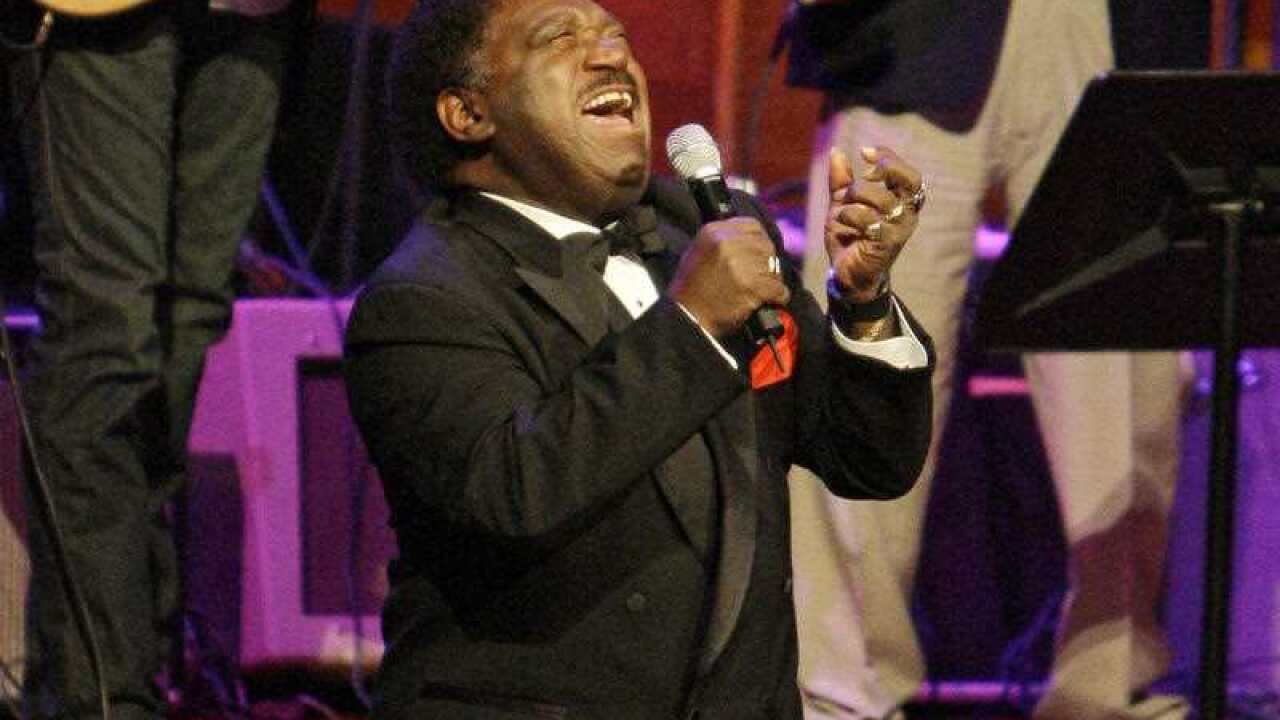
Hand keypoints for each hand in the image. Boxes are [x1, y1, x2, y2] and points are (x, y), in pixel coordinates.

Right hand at [669, 217, 790, 337]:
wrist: (687, 318)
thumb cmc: (691, 290)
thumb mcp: (699, 252)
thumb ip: (723, 242)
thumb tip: (750, 242)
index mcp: (714, 231)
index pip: (753, 226)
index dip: (759, 242)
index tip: (759, 254)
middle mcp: (728, 243)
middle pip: (766, 246)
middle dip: (767, 262)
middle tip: (761, 277)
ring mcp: (741, 264)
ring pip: (774, 267)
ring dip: (771, 281)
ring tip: (759, 292)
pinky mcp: (753, 285)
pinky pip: (778, 288)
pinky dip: (778, 297)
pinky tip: (768, 301)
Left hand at [824, 146, 922, 301]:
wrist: (845, 272)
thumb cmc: (850, 236)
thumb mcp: (842, 203)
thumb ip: (841, 179)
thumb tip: (836, 151)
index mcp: (901, 201)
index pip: (907, 172)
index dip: (888, 156)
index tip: (864, 152)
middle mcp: (907, 213)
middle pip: (910, 180)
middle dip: (886, 168)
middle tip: (864, 174)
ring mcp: (899, 229)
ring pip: (883, 199)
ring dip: (857, 196)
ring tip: (844, 207)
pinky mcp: (887, 244)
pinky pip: (870, 220)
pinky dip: (850, 215)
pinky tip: (843, 221)